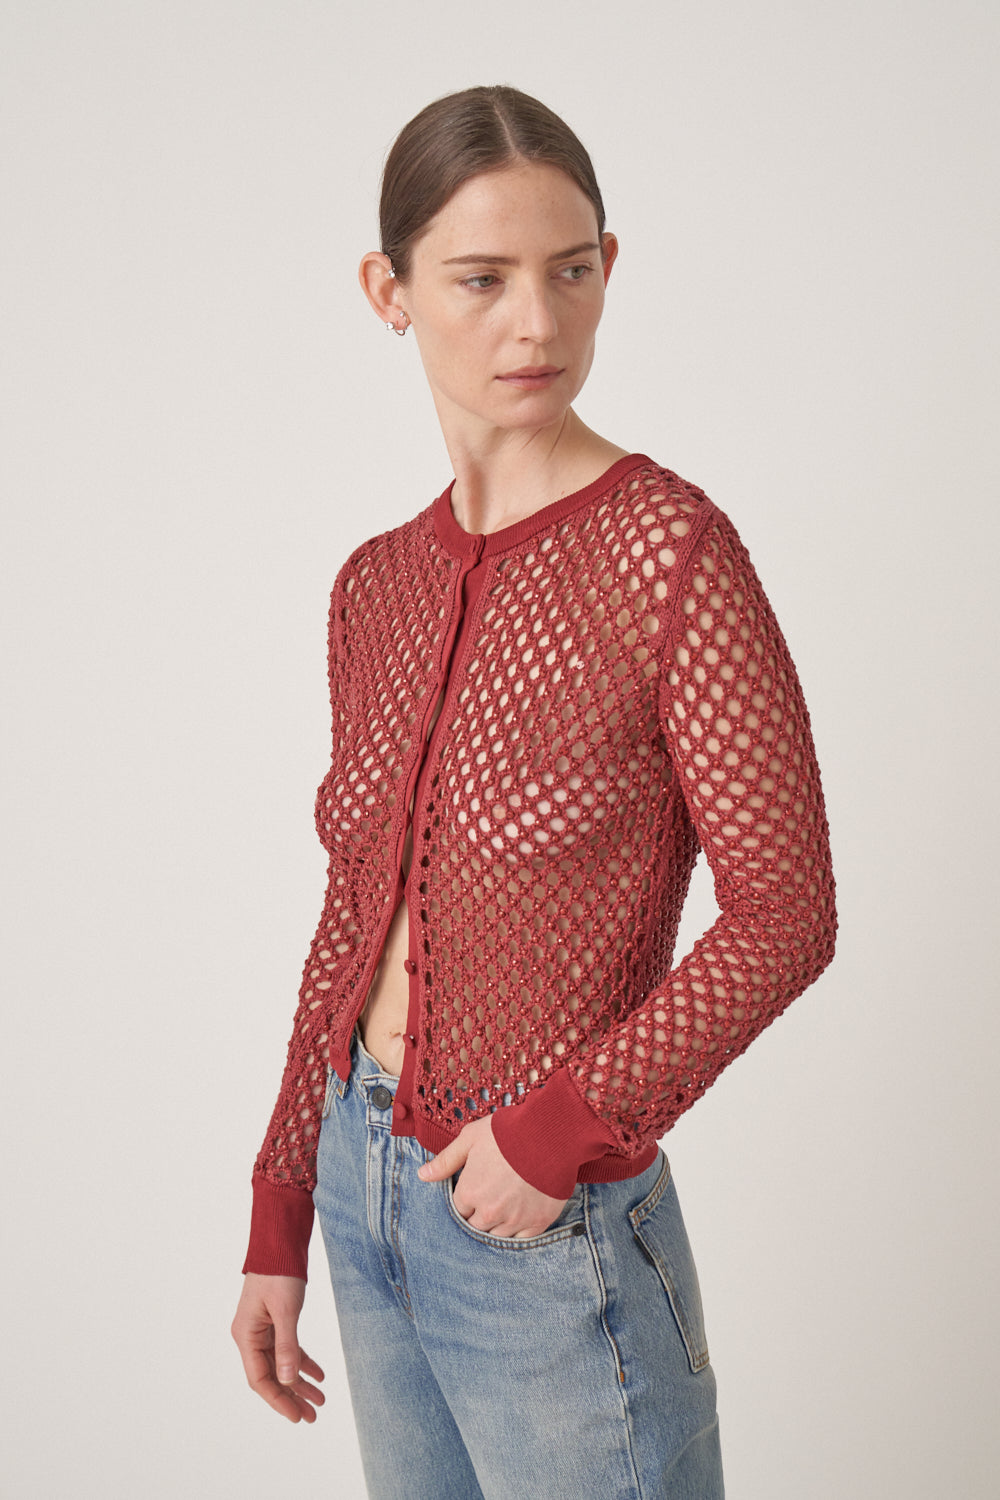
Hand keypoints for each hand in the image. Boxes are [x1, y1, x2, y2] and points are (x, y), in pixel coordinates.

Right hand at [231, 1273, 324, 1422]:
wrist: (280, 1242)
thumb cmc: (278, 1272)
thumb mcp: (286, 1311)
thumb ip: (287, 1346)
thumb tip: (289, 1381)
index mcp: (246, 1336)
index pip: (260, 1379)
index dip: (279, 1400)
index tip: (297, 1416)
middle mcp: (251, 1336)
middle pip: (271, 1376)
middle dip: (292, 1397)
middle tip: (314, 1415)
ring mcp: (262, 1330)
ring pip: (281, 1365)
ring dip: (300, 1382)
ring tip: (320, 1400)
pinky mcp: (275, 1322)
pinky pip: (289, 1349)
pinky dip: (303, 1362)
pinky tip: (319, 1375)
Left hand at [417, 1114, 568, 1237]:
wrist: (550, 1135)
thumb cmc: (508, 1132)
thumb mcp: (470, 1138)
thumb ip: (446, 1160)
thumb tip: (422, 1175)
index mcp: (469, 1192)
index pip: (459, 1209)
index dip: (467, 1197)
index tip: (477, 1186)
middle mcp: (489, 1212)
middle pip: (475, 1226)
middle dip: (479, 1213)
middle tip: (492, 1195)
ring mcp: (514, 1221)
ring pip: (497, 1236)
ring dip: (498, 1224)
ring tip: (507, 1204)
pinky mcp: (537, 1224)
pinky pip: (521, 1241)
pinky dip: (518, 1232)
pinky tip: (521, 1216)